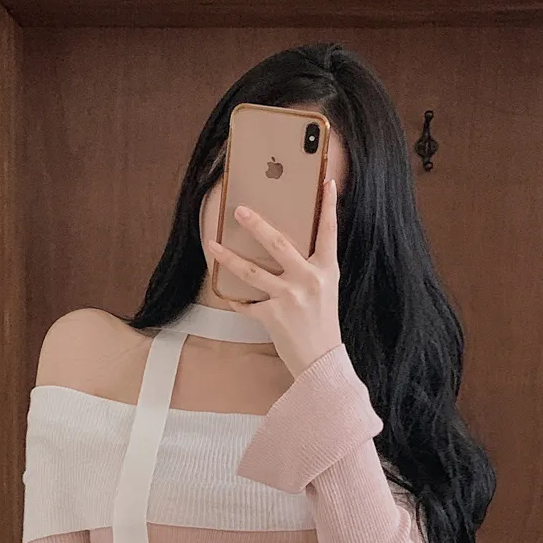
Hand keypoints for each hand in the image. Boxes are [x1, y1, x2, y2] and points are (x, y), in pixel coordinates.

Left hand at [208, 178, 341, 378]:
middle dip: (256, 225)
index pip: (329, 231)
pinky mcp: (272, 315)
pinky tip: (227, 294)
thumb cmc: (322, 323)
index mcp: (326, 270)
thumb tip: (287, 247)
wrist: (320, 360)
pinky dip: (235, 299)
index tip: (326, 182)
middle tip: (240, 210)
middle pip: (278, 244)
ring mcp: (289, 298)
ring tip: (212, 244)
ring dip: (228, 257)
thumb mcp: (325, 290)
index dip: (329, 205)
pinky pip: (246, 303)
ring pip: (251, 271)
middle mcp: (308, 280)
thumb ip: (310, 268)